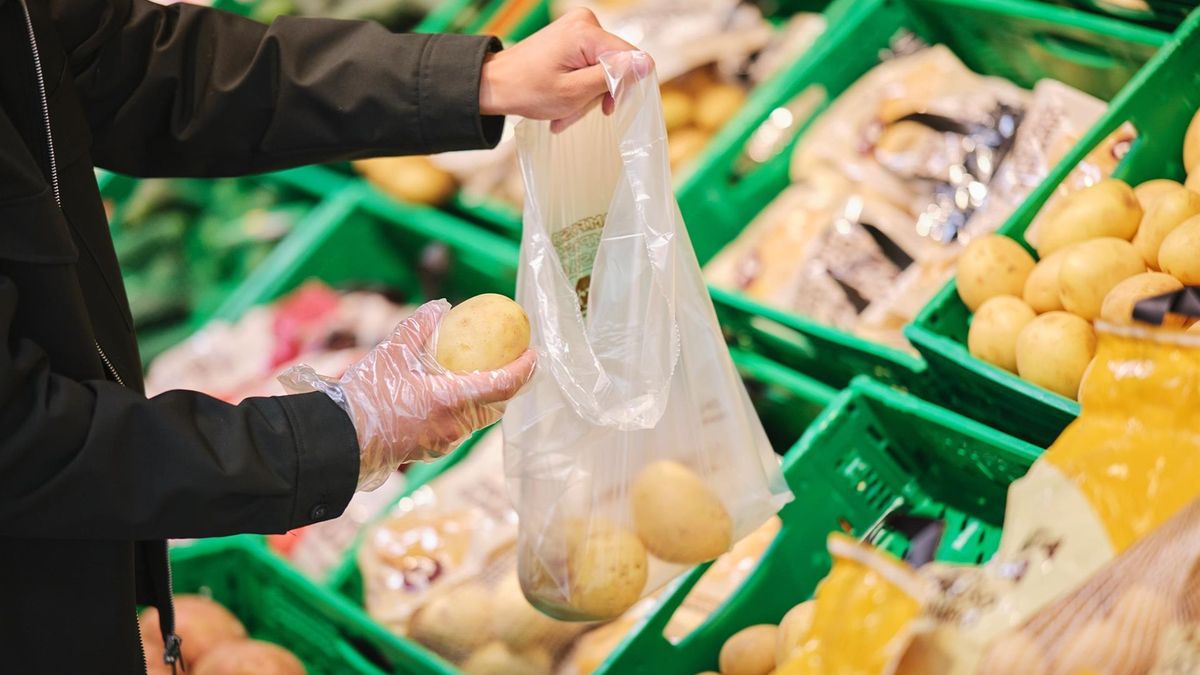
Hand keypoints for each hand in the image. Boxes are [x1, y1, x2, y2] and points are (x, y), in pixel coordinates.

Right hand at [279, 300, 535, 490]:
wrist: (339, 442)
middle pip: (497, 407)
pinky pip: (458, 428)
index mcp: (453, 401)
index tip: (534, 353)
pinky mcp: (431, 449)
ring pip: (478, 420)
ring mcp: (444, 442)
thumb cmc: (365, 398)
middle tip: (511, 361)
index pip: (504, 386)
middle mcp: (456, 426)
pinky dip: (465, 409)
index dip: (524, 369)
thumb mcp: (391, 353)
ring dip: (486, 399)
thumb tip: (441, 306)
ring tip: (480, 374)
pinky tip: (449, 394)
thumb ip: (419, 327)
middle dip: (509, 385)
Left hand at [478, 8, 650, 132]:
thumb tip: (647, 64)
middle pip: (616, 65)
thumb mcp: (574, 92)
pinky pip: (590, 65)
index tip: (607, 108)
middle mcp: (586, 22)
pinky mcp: (573, 38)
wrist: (494, 84)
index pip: (630, 58)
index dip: (625, 87)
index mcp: (586, 32)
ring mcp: (579, 28)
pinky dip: (579, 87)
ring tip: (564, 113)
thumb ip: (612, 77)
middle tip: (574, 114)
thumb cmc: (527, 90)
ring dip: (587, 96)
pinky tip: (564, 102)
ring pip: (603, 69)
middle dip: (599, 95)